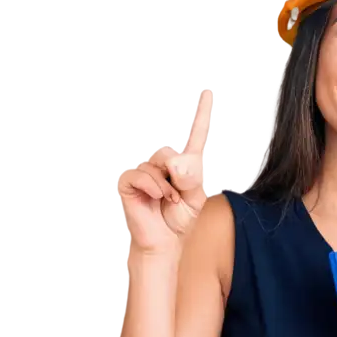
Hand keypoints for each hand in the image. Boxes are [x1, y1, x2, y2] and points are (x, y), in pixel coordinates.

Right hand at [115, 85, 214, 253]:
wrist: (163, 242)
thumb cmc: (178, 220)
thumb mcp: (195, 199)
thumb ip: (192, 178)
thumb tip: (175, 162)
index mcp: (182, 164)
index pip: (193, 135)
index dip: (201, 115)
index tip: (209, 94)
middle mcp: (160, 161)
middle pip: (171, 151)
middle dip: (179, 175)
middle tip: (179, 196)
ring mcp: (142, 168)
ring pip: (157, 161)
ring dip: (167, 186)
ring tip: (168, 201)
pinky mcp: (127, 180)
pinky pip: (140, 173)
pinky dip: (152, 187)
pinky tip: (156, 198)